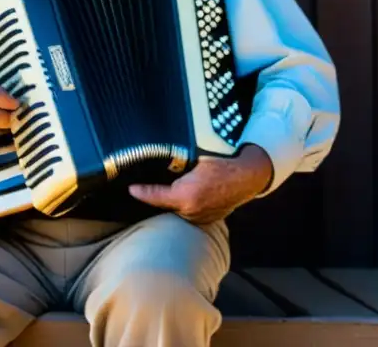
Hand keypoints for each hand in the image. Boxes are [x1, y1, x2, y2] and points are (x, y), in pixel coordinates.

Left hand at [127, 144, 273, 223]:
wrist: (246, 178)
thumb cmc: (221, 164)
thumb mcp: (195, 159)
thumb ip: (175, 162)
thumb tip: (158, 156)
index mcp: (185, 196)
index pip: (155, 195)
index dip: (140, 192)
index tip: (130, 189)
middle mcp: (190, 211)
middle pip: (163, 204)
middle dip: (153, 196)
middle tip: (142, 186)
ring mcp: (199, 218)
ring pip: (175, 209)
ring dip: (168, 201)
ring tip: (160, 190)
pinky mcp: (206, 220)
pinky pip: (187, 212)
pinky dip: (182, 205)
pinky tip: (180, 195)